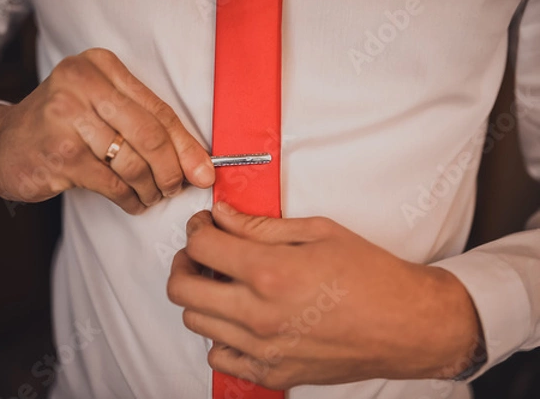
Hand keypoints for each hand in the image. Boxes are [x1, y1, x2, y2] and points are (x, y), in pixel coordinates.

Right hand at [0, 48, 213, 212]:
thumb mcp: (104, 111)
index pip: (159, 110)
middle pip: (150, 135)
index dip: (187, 146)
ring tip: (152, 196)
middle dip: (172, 171)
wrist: (3, 144)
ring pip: (133, 162)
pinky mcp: (59, 152)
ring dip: (151, 188)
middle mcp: (82, 83)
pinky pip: (113, 183)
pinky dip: (131, 199)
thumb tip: (199, 166)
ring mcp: (66, 117)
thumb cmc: (64, 127)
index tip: (204, 172)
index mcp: (101, 66)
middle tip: (176, 189)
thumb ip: (148, 127)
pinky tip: (133, 203)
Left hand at [167, 203, 481, 388]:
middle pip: (182, 289)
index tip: (205, 225)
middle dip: (184, 263)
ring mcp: (263, 349)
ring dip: (201, 296)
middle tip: (202, 252)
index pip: (201, 247)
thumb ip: (261, 226)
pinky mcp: (273, 372)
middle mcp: (259, 314)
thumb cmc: (371, 275)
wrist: (406, 325)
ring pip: (196, 322)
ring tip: (225, 283)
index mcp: (270, 272)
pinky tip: (239, 319)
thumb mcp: (319, 232)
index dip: (196, 229)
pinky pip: (220, 356)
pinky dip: (220, 335)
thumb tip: (223, 216)